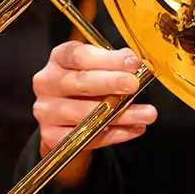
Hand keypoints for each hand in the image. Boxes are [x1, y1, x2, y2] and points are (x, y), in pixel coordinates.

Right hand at [32, 42, 157, 186]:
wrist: (66, 114)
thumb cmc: (87, 81)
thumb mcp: (99, 64)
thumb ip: (116, 61)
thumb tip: (136, 63)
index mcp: (59, 57)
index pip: (80, 56)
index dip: (108, 59)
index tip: (133, 63)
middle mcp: (47, 82)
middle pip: (80, 82)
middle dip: (111, 83)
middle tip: (135, 85)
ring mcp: (46, 110)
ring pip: (86, 114)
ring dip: (121, 114)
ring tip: (147, 113)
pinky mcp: (51, 136)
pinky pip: (87, 137)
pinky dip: (114, 134)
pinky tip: (135, 128)